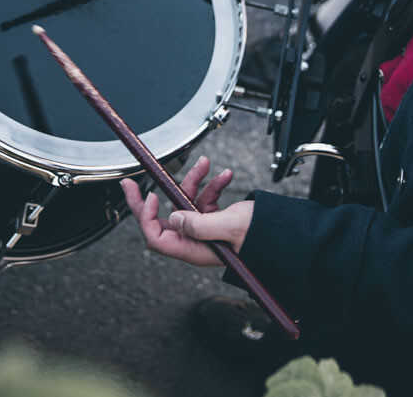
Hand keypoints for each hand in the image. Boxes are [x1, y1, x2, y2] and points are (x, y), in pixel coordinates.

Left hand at [120, 155, 252, 267]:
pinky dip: (213, 184)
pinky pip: (205, 199)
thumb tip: (174, 218)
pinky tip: (225, 175)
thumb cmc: (259, 236)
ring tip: (206, 164)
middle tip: (131, 183)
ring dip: (194, 181)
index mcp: (193, 249)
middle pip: (162, 219)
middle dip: (152, 197)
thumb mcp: (229, 226)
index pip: (157, 237)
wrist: (280, 234)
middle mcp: (195, 241)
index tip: (150, 195)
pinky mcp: (214, 220)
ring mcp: (204, 230)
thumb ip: (199, 224)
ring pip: (186, 202)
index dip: (148, 217)